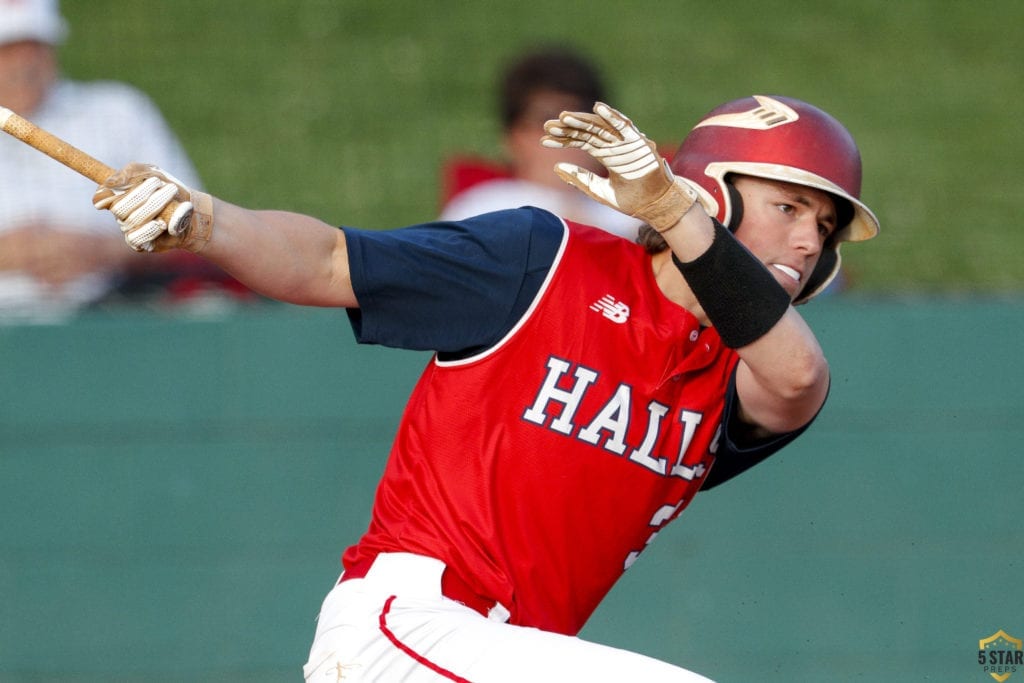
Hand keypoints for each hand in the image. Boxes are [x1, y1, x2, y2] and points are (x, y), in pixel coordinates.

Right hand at [93, 163, 212, 252]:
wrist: (193, 210)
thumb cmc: (168, 189)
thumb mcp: (151, 172)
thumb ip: (131, 173)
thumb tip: (110, 184)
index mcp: (118, 197)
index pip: (101, 198)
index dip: (104, 195)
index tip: (116, 188)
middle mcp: (121, 215)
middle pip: (120, 207)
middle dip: (142, 194)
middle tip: (164, 184)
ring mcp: (130, 230)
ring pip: (133, 220)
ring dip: (156, 204)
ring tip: (172, 193)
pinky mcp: (140, 244)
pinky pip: (138, 238)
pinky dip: (151, 229)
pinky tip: (163, 223)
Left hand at [541, 102, 698, 231]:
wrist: (656, 207)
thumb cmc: (631, 200)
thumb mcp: (599, 191)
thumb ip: (580, 179)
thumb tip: (556, 167)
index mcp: (605, 154)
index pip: (580, 141)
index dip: (562, 140)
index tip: (544, 139)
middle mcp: (614, 145)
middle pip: (586, 132)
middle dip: (567, 128)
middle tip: (547, 125)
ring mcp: (626, 142)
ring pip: (601, 127)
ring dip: (583, 120)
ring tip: (564, 117)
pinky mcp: (639, 142)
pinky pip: (625, 125)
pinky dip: (613, 116)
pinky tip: (598, 108)